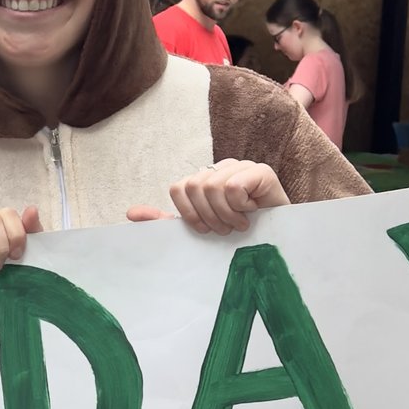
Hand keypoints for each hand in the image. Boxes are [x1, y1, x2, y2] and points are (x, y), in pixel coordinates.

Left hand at [126, 159, 281, 236]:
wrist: (277, 241)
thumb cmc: (237, 235)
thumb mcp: (198, 229)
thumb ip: (166, 221)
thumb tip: (131, 213)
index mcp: (204, 178)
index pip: (178, 188)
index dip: (187, 214)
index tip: (204, 230)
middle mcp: (221, 168)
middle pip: (194, 187)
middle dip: (208, 217)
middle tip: (225, 229)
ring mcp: (242, 167)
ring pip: (212, 187)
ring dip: (225, 215)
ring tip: (238, 224)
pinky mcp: (261, 171)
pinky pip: (233, 187)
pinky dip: (240, 208)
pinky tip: (251, 214)